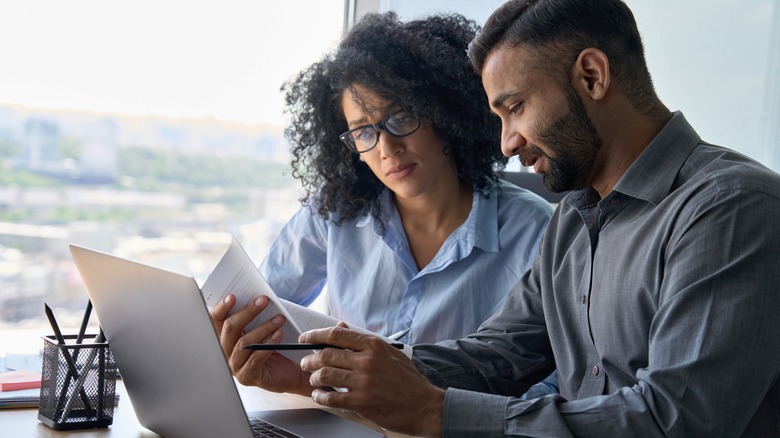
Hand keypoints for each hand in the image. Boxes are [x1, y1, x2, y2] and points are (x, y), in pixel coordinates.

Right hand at [209, 294, 313, 394]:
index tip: (233, 296)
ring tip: (279, 319)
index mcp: (227, 338)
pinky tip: (278, 335)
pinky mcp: (247, 377)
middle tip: (264, 300)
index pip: (216, 321)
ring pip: (243, 343)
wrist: (292, 372)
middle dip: (247, 312)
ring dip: (263, 328)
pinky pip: (255, 358)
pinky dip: (267, 345)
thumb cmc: (278, 347)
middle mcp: (226, 352)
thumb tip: (258, 298)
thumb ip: (256, 317)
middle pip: (230, 329)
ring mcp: (235, 366)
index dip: (222, 308)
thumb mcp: (264, 329)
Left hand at [299, 326, 444, 436]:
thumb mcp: (389, 353)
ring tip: (313, 380)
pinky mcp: (362, 401)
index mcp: (373, 346)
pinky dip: (321, 396)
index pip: (336, 335)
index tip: (305, 338)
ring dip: (313, 378)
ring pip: (325, 375)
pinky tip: (319, 396)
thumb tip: (341, 328)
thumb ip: (364, 342)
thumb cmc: (407, 380)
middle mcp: (367, 361)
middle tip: (306, 363)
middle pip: (326, 354)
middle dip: (310, 359)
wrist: (424, 405)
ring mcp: (364, 382)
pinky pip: (332, 397)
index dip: (315, 335)